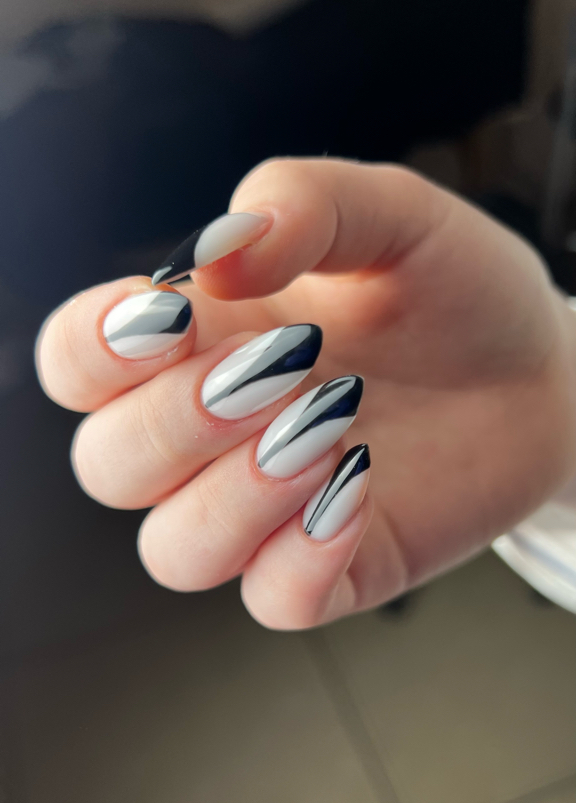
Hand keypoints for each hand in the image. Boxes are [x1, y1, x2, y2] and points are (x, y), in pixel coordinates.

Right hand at [36, 159, 575, 627]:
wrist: (542, 368)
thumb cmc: (452, 289)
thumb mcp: (391, 213)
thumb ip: (304, 202)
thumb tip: (219, 250)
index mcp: (200, 342)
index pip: (77, 364)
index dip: (91, 351)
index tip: (171, 318)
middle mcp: (214, 435)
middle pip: (107, 467)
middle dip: (173, 422)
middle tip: (282, 367)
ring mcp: (268, 509)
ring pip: (173, 551)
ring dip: (233, 495)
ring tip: (328, 428)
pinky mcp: (331, 566)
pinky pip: (273, 600)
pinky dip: (301, 557)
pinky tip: (360, 488)